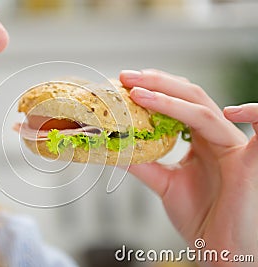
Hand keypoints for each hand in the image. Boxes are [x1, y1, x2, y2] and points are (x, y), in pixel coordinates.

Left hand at [120, 69, 257, 265]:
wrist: (218, 251)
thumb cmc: (200, 217)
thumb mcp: (165, 184)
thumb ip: (144, 163)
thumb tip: (117, 146)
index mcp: (200, 139)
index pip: (178, 103)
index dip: (154, 89)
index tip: (124, 84)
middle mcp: (217, 137)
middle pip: (190, 97)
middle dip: (157, 83)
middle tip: (126, 77)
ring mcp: (234, 147)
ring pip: (206, 111)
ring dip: (171, 98)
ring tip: (139, 92)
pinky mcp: (250, 163)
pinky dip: (255, 115)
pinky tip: (231, 110)